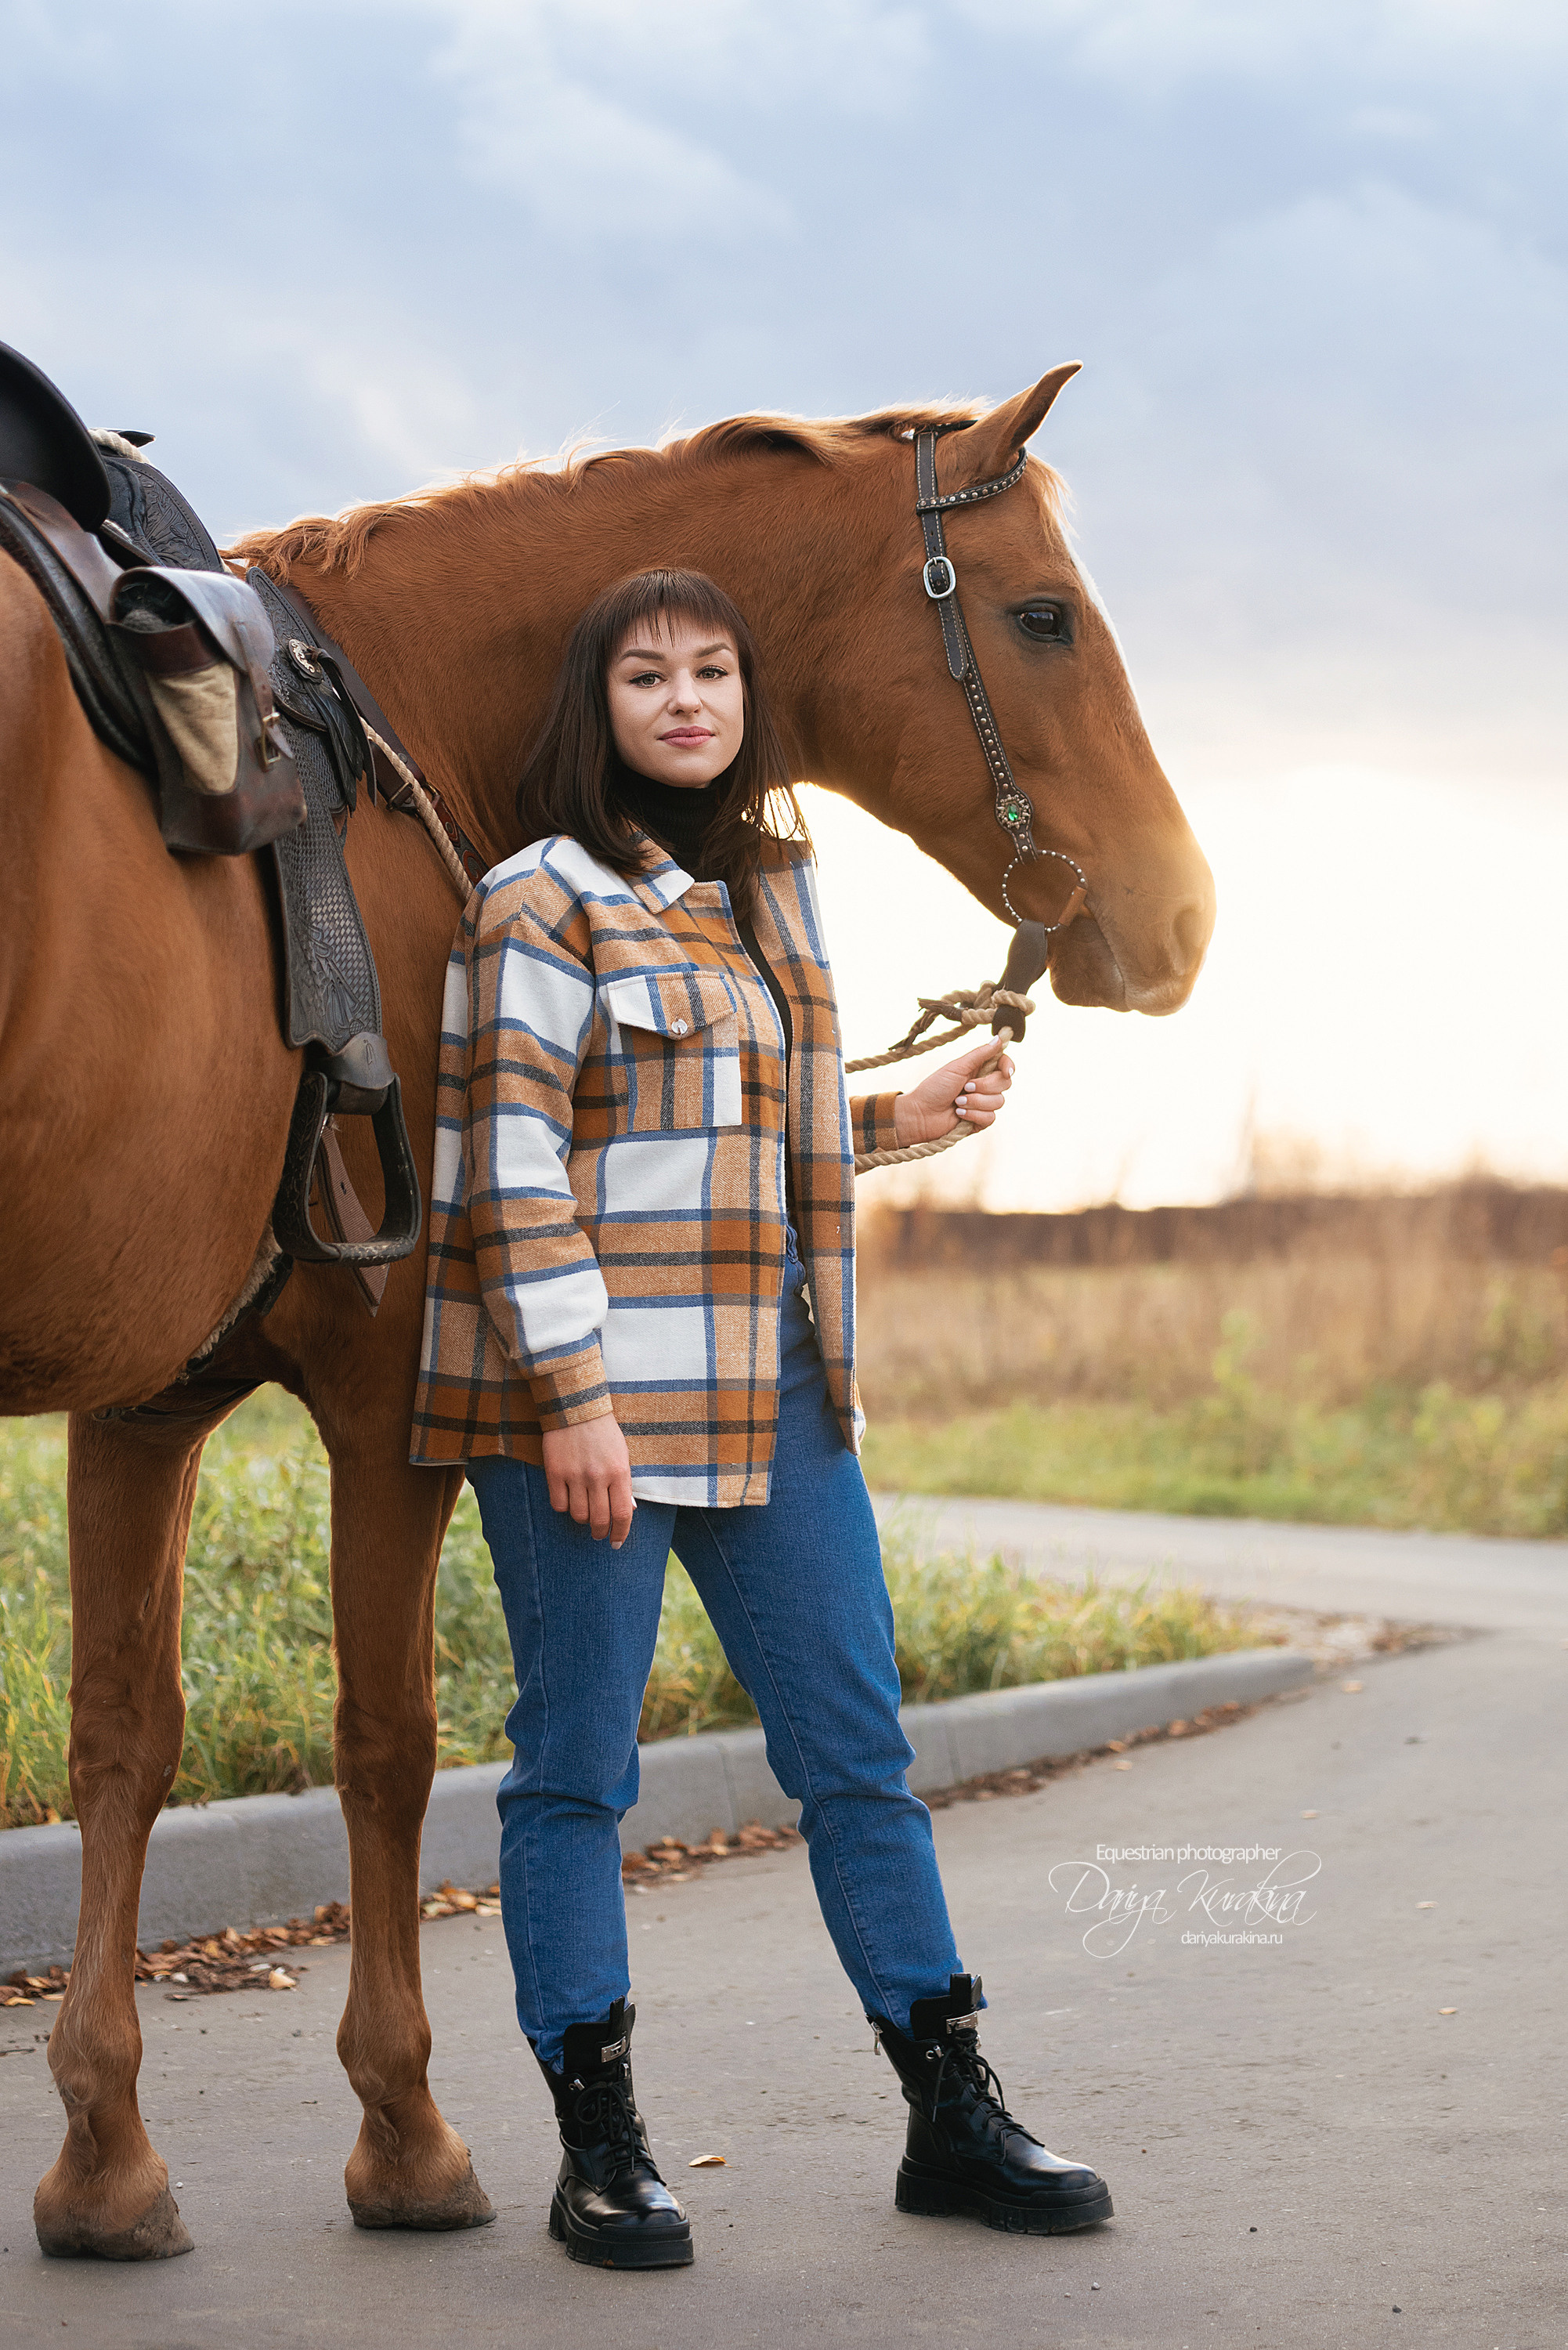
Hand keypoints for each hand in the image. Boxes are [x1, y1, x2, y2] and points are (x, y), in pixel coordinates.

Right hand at [541, 1415, 635, 1546]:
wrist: (576, 1408)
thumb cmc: (604, 1433)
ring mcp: (575, 1475)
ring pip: (578, 1515)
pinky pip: (558, 1504)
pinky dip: (564, 1507)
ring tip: (584, 1512)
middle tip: (599, 1534)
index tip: (616, 1542)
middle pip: (599, 1520)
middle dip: (600, 1533)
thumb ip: (624, 1484)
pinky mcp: (555, 1472)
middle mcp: (598, 1477)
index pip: (622, 1514)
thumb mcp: (622, 1455)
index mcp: (619, 1472)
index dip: (620, 1532)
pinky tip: (568, 1499)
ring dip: (583, 1520)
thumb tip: (628, 1512)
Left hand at [892, 1036, 1014, 1146]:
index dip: (1008, 1067)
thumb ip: (980, 1054)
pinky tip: (959, 1114)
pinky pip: (990, 1118)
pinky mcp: (979, 1121)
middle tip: (965, 1086)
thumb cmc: (934, 1088)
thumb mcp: (957, 1067)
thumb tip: (999, 1038)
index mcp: (979, 1069)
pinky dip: (973, 1114)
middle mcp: (983, 1086)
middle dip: (985, 1086)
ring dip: (976, 1101)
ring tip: (957, 1102)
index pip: (1004, 1066)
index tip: (1006, 1071)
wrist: (920, 1114)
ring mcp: (982, 1104)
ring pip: (999, 1102)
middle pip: (1005, 1083)